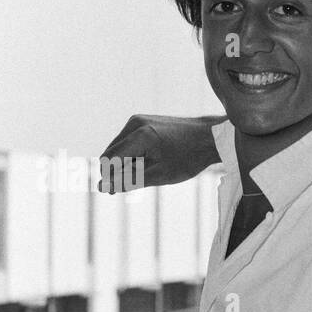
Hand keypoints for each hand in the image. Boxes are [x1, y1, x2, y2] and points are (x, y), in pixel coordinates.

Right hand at [98, 114, 222, 190]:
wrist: (210, 137)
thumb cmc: (189, 158)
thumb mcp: (159, 175)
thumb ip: (129, 181)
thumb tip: (102, 187)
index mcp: (139, 136)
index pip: (108, 160)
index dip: (108, 178)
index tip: (116, 192)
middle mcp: (135, 123)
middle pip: (110, 153)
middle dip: (116, 171)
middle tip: (135, 184)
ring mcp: (138, 119)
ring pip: (119, 147)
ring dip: (125, 162)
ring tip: (147, 172)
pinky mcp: (143, 120)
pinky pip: (128, 140)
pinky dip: (133, 153)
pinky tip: (149, 161)